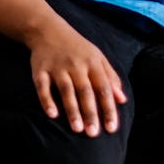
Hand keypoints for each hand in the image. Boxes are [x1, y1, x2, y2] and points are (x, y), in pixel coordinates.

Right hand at [27, 21, 127, 136]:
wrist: (48, 29)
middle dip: (90, 112)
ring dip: (72, 109)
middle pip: (85, 91)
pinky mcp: (40, 69)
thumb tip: (122, 100)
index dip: (108, 108)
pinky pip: (42, 86)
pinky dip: (47, 100)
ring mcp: (57, 67)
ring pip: (66, 90)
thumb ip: (111, 77)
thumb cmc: (77, 47)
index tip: (112, 128)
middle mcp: (76, 64)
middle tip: (93, 133)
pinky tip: (52, 115)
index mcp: (92, 62)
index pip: (104, 88)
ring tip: (77, 128)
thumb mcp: (97, 57)